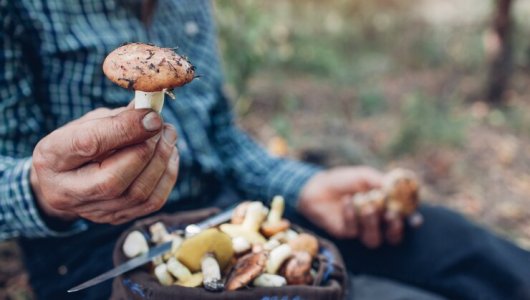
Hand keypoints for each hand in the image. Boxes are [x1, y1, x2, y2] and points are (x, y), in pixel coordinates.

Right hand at [30, 106, 178, 224]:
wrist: (65, 181)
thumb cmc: (77, 144)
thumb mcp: (86, 123)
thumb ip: (114, 119)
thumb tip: (150, 112)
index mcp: (53, 157)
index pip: (88, 144)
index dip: (124, 129)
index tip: (152, 116)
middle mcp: (68, 192)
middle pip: (113, 180)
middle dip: (147, 149)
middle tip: (162, 126)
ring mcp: (94, 211)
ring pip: (137, 194)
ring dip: (162, 161)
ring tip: (168, 136)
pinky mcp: (117, 218)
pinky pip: (152, 202)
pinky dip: (167, 176)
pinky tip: (169, 155)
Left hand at [298, 166, 404, 247]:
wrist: (318, 186)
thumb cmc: (344, 180)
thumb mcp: (364, 176)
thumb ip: (381, 182)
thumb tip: (397, 188)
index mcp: (387, 208)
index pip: (405, 219)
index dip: (411, 221)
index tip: (414, 218)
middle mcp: (377, 223)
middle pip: (394, 237)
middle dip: (395, 228)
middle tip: (391, 215)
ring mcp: (361, 231)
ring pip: (374, 240)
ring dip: (372, 223)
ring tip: (366, 206)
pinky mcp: (345, 234)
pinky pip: (353, 231)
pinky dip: (351, 215)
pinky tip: (347, 202)